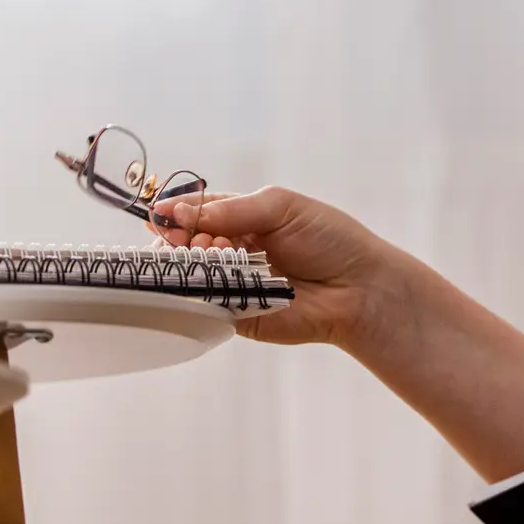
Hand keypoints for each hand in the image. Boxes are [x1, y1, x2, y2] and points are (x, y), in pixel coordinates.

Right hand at [153, 187, 413, 350]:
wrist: (361, 287)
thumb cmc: (330, 240)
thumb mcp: (282, 208)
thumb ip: (234, 209)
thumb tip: (182, 212)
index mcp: (244, 220)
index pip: (199, 212)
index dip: (180, 213)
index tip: (162, 214)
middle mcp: (234, 251)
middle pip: (187, 244)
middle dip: (179, 238)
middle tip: (183, 236)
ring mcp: (233, 285)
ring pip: (192, 274)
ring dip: (188, 263)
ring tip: (202, 252)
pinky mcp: (237, 316)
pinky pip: (206, 305)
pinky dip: (198, 292)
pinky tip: (204, 279)